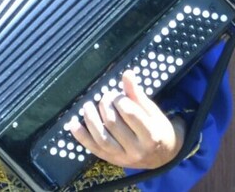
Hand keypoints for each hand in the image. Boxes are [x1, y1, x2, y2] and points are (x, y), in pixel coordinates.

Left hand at [68, 70, 185, 169]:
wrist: (161, 157)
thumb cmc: (157, 129)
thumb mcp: (151, 111)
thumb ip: (136, 94)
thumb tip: (127, 73)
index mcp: (151, 135)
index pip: (130, 114)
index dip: (120, 100)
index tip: (117, 95)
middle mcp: (136, 149)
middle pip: (113, 124)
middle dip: (105, 106)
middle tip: (105, 97)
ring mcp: (122, 157)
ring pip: (101, 138)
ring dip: (90, 119)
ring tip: (87, 106)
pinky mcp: (111, 160)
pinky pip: (93, 148)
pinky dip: (81, 135)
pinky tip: (73, 123)